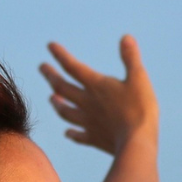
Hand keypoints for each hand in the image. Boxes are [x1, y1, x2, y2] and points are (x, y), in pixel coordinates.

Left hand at [40, 35, 158, 154]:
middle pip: (62, 88)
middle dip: (51, 76)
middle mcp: (87, 102)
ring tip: (51, 98)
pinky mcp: (94, 138)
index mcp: (96, 86)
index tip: (50, 45)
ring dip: (57, 104)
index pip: (73, 67)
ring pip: (65, 111)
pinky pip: (78, 136)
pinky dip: (71, 133)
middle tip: (42, 67)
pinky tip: (68, 133)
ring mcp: (88, 122)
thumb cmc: (139, 109)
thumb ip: (130, 58)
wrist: (136, 144)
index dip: (61, 55)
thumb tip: (125, 37)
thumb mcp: (138, 79)